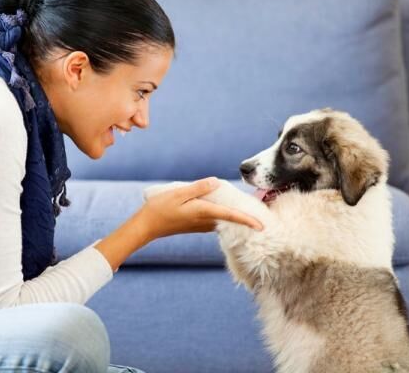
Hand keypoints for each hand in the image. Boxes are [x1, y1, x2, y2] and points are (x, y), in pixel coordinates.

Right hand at [138, 177, 263, 240]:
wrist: (146, 227)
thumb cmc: (159, 209)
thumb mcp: (177, 194)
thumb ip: (198, 188)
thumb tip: (216, 182)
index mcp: (202, 212)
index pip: (230, 216)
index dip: (247, 220)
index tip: (261, 226)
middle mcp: (204, 221)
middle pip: (230, 219)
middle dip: (246, 219)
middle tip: (263, 216)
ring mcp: (200, 224)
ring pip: (223, 220)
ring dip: (236, 217)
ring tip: (249, 211)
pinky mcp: (196, 224)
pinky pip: (215, 220)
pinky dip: (224, 216)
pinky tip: (225, 209)